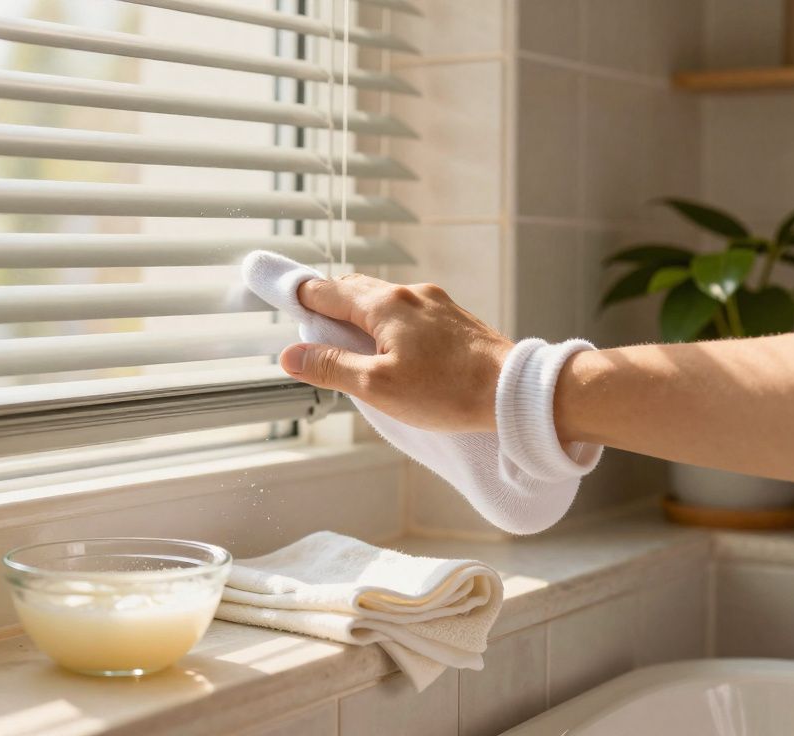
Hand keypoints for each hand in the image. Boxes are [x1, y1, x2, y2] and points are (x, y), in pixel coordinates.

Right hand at [280, 274, 513, 432]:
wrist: (513, 391)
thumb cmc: (447, 392)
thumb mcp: (376, 387)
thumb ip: (330, 366)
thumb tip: (289, 355)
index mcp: (384, 305)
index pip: (326, 291)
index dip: (299, 296)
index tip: (280, 298)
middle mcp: (409, 294)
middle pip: (353, 289)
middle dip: (328, 305)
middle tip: (311, 329)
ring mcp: (434, 303)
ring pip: (382, 299)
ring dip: (359, 315)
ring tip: (350, 346)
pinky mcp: (453, 318)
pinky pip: (407, 311)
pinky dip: (387, 323)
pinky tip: (391, 350)